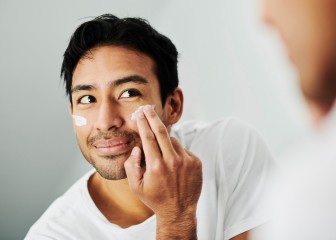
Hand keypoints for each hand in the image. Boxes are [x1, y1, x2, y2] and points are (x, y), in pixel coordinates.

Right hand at [124, 105, 202, 238]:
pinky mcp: (196, 162)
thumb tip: (137, 148)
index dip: (142, 123)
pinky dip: (175, 151)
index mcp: (156, 166)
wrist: (179, 210)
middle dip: (152, 117)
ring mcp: (186, 161)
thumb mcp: (136, 186)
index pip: (147, 137)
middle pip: (161, 131)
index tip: (139, 113)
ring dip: (164, 140)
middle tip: (148, 107)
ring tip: (161, 153)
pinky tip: (173, 163)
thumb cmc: (155, 198)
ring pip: (172, 141)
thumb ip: (131, 166)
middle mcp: (172, 161)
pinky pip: (183, 149)